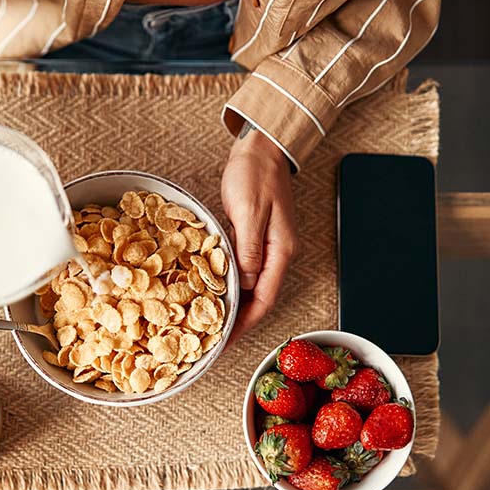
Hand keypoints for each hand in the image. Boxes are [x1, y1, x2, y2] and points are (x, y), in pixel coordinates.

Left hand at [221, 123, 297, 343]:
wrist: (261, 147)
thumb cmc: (255, 175)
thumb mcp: (250, 212)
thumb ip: (248, 249)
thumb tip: (246, 282)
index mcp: (281, 251)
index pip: (265, 299)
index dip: (246, 323)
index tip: (227, 341)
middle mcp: (277, 253)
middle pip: (258, 297)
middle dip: (237, 321)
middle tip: (212, 339)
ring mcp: (266, 245)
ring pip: (249, 285)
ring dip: (231, 304)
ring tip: (208, 321)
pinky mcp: (253, 237)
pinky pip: (240, 268)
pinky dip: (227, 283)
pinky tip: (210, 289)